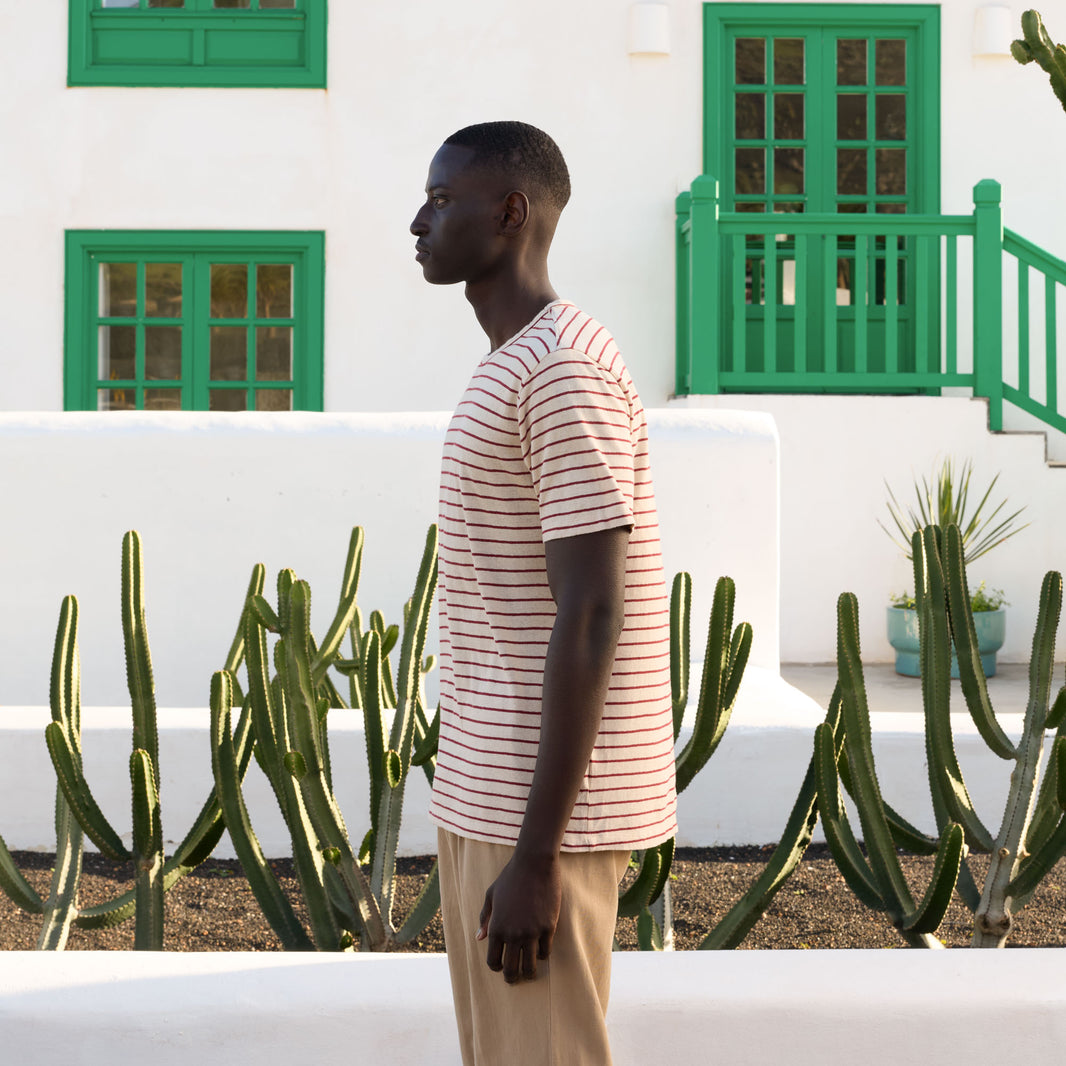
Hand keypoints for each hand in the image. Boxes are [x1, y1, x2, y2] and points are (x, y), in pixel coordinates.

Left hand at [477, 851, 561, 982]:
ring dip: (529, 972)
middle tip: (515, 978)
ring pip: (530, 966)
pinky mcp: (548, 928)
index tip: (500, 967)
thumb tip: (480, 938)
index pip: (493, 961)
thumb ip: (485, 918)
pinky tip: (540, 952)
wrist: (534, 864)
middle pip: (511, 969)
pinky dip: (542, 955)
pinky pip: (545, 952)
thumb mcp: (491, 895)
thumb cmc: (510, 877)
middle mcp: (513, 934)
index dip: (496, 967)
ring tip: (529, 972)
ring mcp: (531, 932)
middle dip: (512, 977)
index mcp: (497, 927)